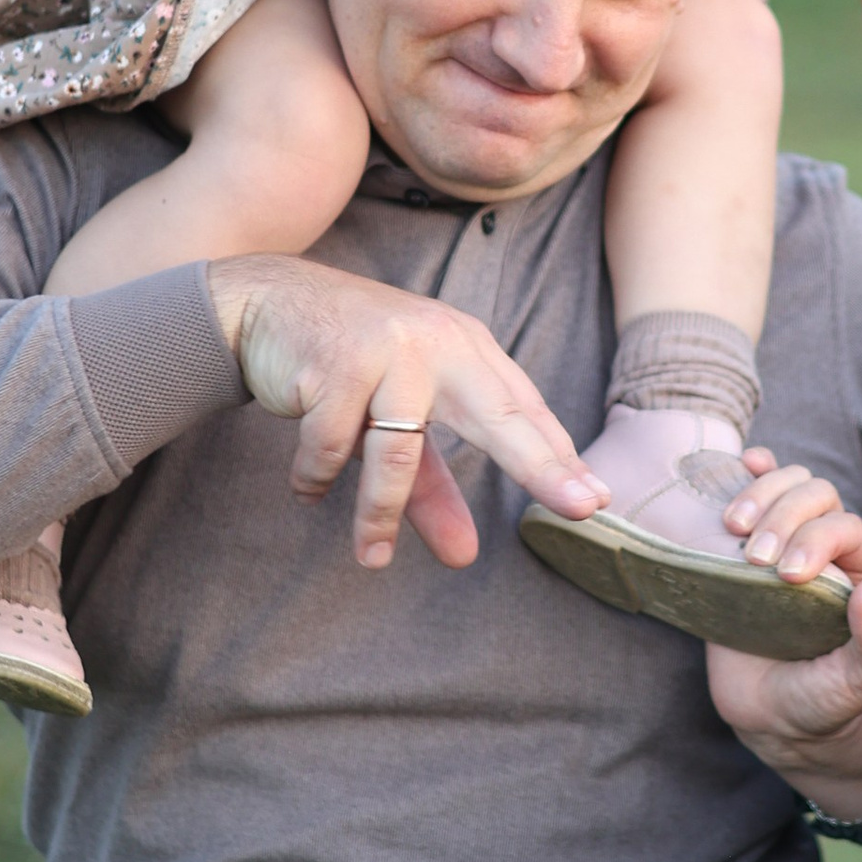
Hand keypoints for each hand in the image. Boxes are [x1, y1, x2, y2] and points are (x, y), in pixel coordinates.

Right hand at [206, 253, 605, 573]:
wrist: (265, 303)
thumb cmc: (347, 365)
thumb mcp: (398, 420)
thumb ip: (432, 487)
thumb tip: (463, 558)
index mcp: (466, 349)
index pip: (523, 412)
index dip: (558, 459)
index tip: (595, 501)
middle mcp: (438, 342)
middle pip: (500, 417)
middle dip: (541, 466)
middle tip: (580, 509)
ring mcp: (389, 347)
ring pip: (398, 450)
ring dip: (379, 513)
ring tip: (370, 556)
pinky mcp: (336, 361)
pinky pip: (331, 444)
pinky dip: (316, 476)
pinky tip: (307, 490)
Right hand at [703, 456, 861, 816]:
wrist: (772, 715)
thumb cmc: (825, 701)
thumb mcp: (860, 684)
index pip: (848, 529)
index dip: (817, 539)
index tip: (787, 576)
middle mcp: (835, 549)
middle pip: (817, 495)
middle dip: (784, 516)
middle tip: (756, 559)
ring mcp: (792, 541)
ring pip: (789, 483)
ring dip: (761, 494)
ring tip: (734, 528)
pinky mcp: (753, 543)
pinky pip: (759, 491)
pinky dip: (751, 472)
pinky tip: (742, 464)